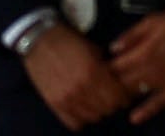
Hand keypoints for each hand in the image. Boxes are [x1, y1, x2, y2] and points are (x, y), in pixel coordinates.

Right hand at [19, 24, 133, 130]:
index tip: (124, 93)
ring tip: (98, 103)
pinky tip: (84, 108)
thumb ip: (107, 68)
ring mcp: (66, 98)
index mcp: (94, 71)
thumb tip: (120, 82)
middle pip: (107, 109)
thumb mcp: (94, 50)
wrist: (40, 42)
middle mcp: (81, 88)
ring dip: (98, 111)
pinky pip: (74, 123)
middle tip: (112, 98)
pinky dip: (82, 118)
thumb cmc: (70, 43)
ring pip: (93, 117)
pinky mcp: (54, 104)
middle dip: (113, 104)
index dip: (124, 96)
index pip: (118, 96)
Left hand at [106, 5, 164, 122]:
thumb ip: (131, 35)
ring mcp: (163, 82)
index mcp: (142, 53)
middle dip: (113, 83)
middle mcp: (150, 71)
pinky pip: (158, 104)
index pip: (114, 69)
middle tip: (108, 82)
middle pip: (121, 84)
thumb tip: (112, 49)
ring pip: (136, 94)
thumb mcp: (153, 20)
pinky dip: (146, 112)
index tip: (101, 69)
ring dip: (126, 94)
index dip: (105, 69)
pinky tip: (135, 117)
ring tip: (121, 91)